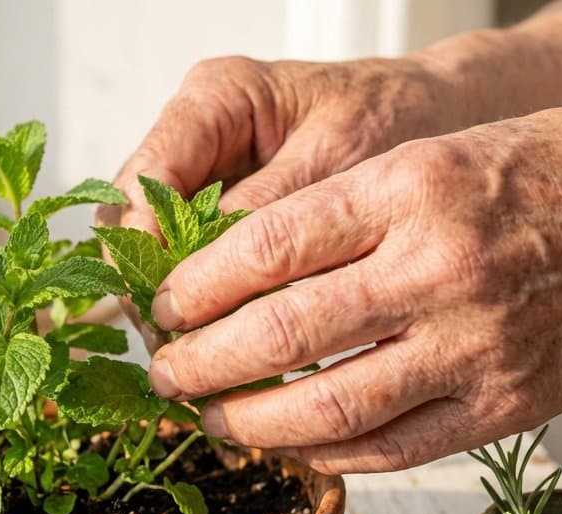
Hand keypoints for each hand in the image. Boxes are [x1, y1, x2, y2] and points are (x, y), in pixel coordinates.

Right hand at [98, 55, 456, 349]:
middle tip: (175, 358)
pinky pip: (187, 263)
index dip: (145, 252)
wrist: (430, 114)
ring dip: (169, 307)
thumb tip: (218, 284)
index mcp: (216, 99)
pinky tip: (217, 348)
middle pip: (132, 220)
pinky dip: (199, 306)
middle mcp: (194, 132)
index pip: (146, 180)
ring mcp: (199, 173)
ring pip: (150, 249)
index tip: (167, 315)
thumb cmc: (394, 123)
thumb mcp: (340, 163)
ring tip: (193, 366)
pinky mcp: (215, 210)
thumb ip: (274, 215)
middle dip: (149, 291)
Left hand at [147, 107, 561, 473]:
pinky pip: (392, 449)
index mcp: (411, 189)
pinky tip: (294, 448)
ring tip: (213, 420)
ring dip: (251, 425)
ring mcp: (474, 347)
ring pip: (329, 409)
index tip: (162, 306)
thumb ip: (344, 211)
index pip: (266, 247)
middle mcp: (438, 269)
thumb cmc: (552, 177)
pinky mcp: (503, 406)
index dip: (194, 287)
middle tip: (164, 374)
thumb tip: (236, 273)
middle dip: (200, 364)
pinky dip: (328, 457)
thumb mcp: (438, 154)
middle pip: (281, 335)